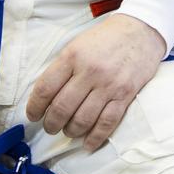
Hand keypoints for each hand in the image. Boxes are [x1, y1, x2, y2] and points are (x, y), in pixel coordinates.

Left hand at [26, 14, 166, 150]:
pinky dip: (95, 138)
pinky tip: (87, 144)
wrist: (140, 30)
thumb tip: (44, 97)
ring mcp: (108, 84)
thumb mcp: (78, 44)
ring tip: (68, 131)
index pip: (45, 89)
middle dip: (51, 124)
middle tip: (51, 127)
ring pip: (82, 119)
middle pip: (61, 108)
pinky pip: (106, 123)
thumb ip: (62, 68)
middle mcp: (89, 71)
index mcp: (72, 56)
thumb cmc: (105, 38)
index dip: (34, 107)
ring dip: (71, 131)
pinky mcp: (125, 95)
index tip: (33, 116)